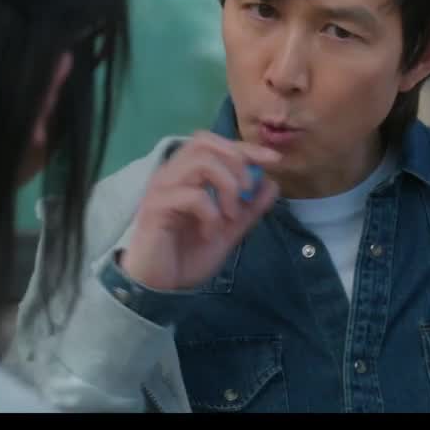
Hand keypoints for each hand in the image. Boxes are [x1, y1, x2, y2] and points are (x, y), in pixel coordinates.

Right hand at [120, 131, 280, 290]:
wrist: (160, 288)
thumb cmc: (187, 256)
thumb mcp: (228, 231)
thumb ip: (249, 208)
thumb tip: (272, 183)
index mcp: (185, 175)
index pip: (213, 144)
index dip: (245, 147)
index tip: (273, 160)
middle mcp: (170, 174)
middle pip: (204, 142)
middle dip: (236, 162)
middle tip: (247, 191)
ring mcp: (161, 188)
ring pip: (200, 161)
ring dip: (226, 185)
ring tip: (230, 216)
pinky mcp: (155, 207)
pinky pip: (193, 195)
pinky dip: (211, 213)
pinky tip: (209, 234)